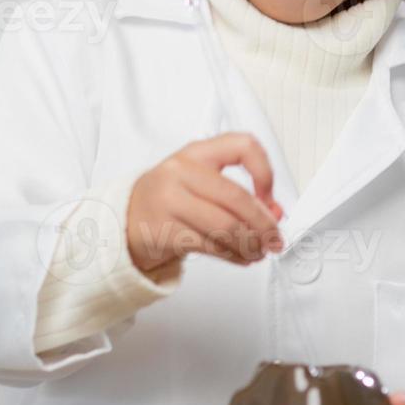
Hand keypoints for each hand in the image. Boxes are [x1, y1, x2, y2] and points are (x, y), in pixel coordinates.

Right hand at [126, 132, 283, 270]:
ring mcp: (170, 201)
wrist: (128, 217)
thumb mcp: (203, 181)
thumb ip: (241, 192)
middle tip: (274, 238)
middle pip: (236, 198)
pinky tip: (241, 257)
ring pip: (225, 227)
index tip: (269, 195)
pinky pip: (211, 246)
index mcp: (197, 152)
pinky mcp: (165, 230)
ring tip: (259, 251)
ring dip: (250, 245)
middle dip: (263, 224)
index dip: (264, 172)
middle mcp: (181, 172)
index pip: (242, 147)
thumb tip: (276, 213)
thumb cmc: (172, 196)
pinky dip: (234, 256)